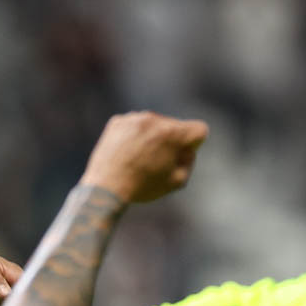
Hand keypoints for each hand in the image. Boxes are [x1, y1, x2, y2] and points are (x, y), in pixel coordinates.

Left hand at [79, 111, 207, 202]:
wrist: (106, 187)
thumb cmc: (143, 186)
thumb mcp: (177, 181)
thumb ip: (189, 160)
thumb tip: (186, 148)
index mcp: (173, 133)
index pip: (199, 129)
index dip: (195, 144)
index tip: (182, 155)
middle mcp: (155, 119)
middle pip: (175, 126)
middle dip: (172, 141)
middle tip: (158, 162)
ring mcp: (134, 118)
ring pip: (154, 124)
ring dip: (153, 137)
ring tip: (140, 159)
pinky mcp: (118, 121)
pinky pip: (135, 125)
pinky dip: (134, 136)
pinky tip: (127, 153)